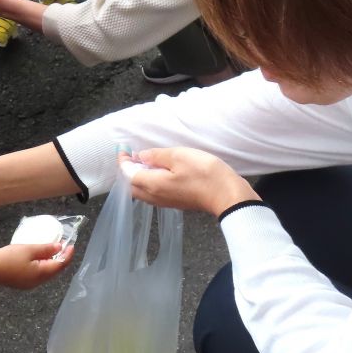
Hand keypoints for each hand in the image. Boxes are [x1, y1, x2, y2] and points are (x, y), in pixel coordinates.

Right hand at [0, 243, 73, 288]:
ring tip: (54, 251)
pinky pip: (39, 274)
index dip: (68, 255)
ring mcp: (31, 284)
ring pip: (47, 273)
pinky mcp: (24, 283)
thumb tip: (60, 247)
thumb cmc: (9, 258)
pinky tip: (41, 259)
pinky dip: (44, 266)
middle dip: (62, 259)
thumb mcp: (29, 249)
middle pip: (55, 271)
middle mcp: (39, 281)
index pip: (61, 265)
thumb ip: (46, 249)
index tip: (71, 244)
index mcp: (42, 274)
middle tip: (64, 246)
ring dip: (53, 263)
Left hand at [122, 148, 258, 216]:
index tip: (123, 150)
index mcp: (152, 185)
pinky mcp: (176, 202)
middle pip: (132, 186)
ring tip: (144, 163)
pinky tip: (159, 173)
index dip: (123, 162)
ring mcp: (166, 201)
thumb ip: (157, 156)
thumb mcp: (180, 156)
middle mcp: (155, 196)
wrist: (228, 195)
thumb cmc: (204, 174)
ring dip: (138, 178)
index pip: (128, 174)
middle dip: (128, 171)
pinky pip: (154, 194)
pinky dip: (149, 183)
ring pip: (143, 192)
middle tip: (132, 156)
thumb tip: (140, 156)